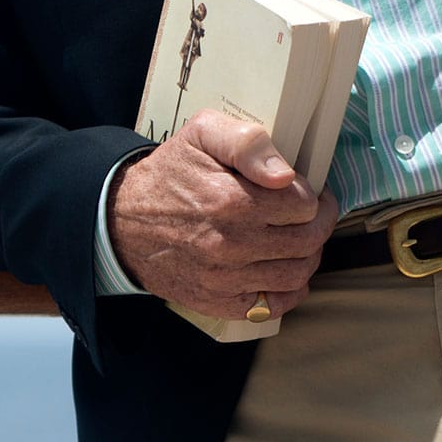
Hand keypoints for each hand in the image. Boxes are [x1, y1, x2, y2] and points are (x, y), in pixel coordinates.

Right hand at [107, 110, 338, 320]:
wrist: (122, 223)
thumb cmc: (169, 175)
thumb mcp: (201, 134)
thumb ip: (247, 142)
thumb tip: (284, 175)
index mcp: (230, 200)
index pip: (304, 205)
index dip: (312, 195)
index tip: (307, 190)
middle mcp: (230, 244)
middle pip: (307, 241)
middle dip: (319, 225)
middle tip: (313, 214)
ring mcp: (224, 279)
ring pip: (297, 274)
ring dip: (309, 256)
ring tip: (300, 239)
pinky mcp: (218, 302)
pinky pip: (274, 306)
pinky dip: (289, 291)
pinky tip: (283, 270)